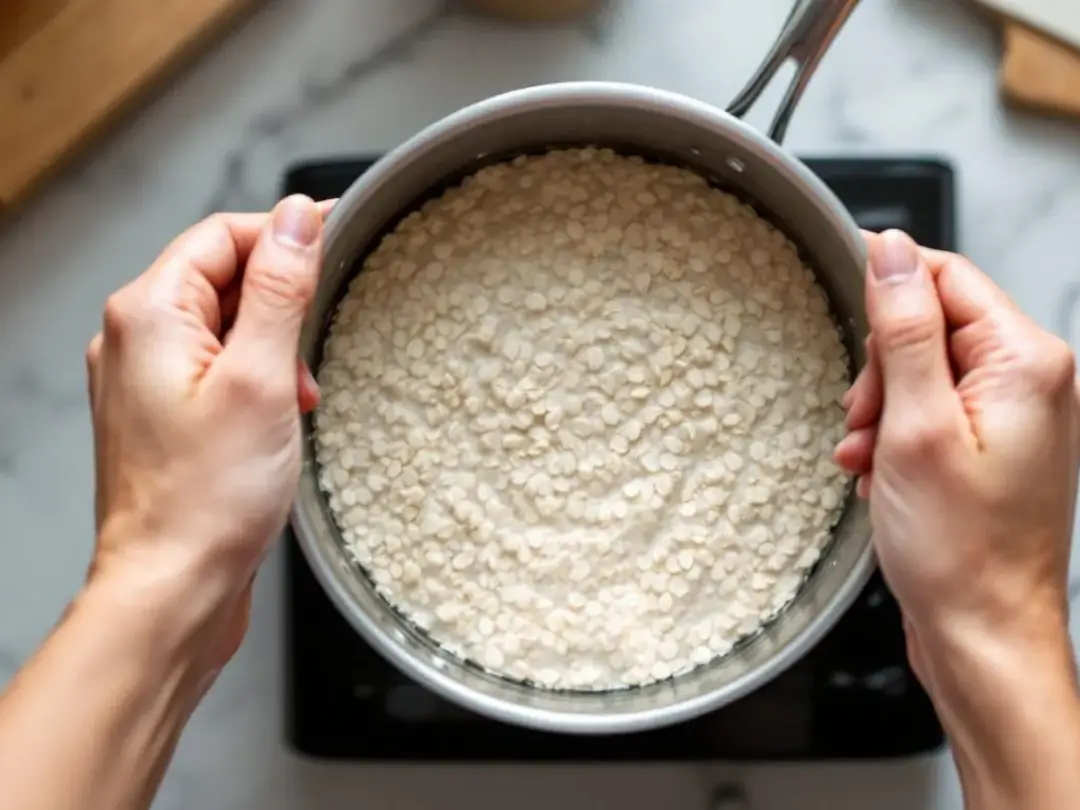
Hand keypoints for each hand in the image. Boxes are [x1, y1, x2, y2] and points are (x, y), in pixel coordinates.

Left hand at [86, 195, 327, 672]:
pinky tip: (278, 418)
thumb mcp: (261, 380)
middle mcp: (134, 340)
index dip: (285, 232)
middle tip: (315, 349)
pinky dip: (256, 380)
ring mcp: (143, 380)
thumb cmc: (207, 500)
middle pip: (221, 278)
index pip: (223, 234)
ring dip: (272, 347)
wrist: (172, 588)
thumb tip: (295, 218)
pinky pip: (216, 368)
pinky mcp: (161, 415)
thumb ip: (279, 289)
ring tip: (296, 399)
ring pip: (223, 325)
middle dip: (280, 305)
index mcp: (148, 315)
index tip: (337, 235)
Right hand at [834, 230, 1079, 806]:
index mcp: (1025, 362)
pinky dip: (894, 435)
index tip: (843, 306)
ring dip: (880, 408)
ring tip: (867, 458)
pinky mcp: (993, 445)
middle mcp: (1031, 381)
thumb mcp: (914, 426)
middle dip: (881, 369)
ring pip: (923, 370)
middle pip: (932, 324)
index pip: (947, 276)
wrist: (983, 632)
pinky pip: (931, 409)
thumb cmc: (959, 549)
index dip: (887, 288)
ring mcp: (1014, 415)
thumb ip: (903, 329)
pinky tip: (878, 473)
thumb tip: (892, 251)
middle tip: (863, 421)